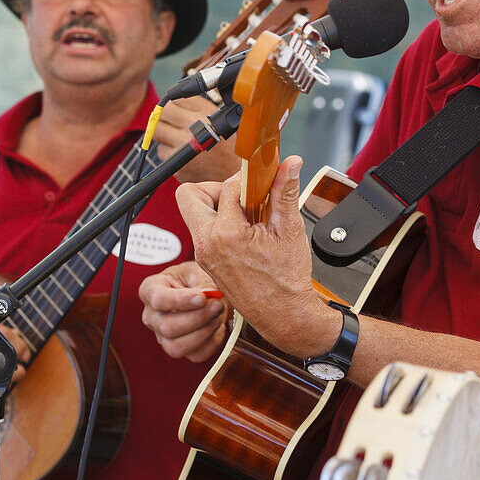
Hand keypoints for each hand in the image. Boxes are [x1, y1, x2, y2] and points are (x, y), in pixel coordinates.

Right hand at [139, 261, 228, 361]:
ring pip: (177, 347)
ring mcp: (163, 336)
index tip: (203, 297)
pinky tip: (218, 328)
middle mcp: (152, 316)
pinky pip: (195, 355)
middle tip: (218, 305)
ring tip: (218, 317)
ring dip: (203, 333)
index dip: (180, 301)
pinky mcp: (180, 349)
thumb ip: (204, 283)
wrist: (206, 292)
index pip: (158, 299)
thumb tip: (212, 296)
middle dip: (197, 318)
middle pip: (167, 327)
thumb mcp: (199, 271)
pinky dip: (211, 343)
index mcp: (151, 290)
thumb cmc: (197, 278)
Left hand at [152, 94, 240, 182]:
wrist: (231, 173)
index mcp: (205, 112)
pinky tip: (181, 153)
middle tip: (169, 123)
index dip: (173, 105)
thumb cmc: (223, 145)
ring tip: (175, 137)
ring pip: (157, 132)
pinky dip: (167, 151)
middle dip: (162, 117)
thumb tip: (167, 100)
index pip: (173, 99)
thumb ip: (194, 106)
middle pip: (161, 113)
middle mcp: (194, 126)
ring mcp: (184, 146)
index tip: (176, 112)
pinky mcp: (177, 163)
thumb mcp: (217, 118)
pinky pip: (161, 151)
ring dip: (163, 134)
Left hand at [175, 156, 339, 356]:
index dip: (248, 180)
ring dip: (217, 206)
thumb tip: (289, 164)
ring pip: (194, 213)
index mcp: (226, 235)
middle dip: (214, 188)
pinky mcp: (205, 261)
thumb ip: (285, 192)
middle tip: (240, 197)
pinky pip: (202, 231)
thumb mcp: (290, 230)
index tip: (262, 180)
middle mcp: (207, 244)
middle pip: (189, 195)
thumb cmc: (286, 281)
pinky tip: (245, 232)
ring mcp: (203, 254)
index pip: (228, 187)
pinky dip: (219, 224)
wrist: (283, 315)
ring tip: (246, 215)